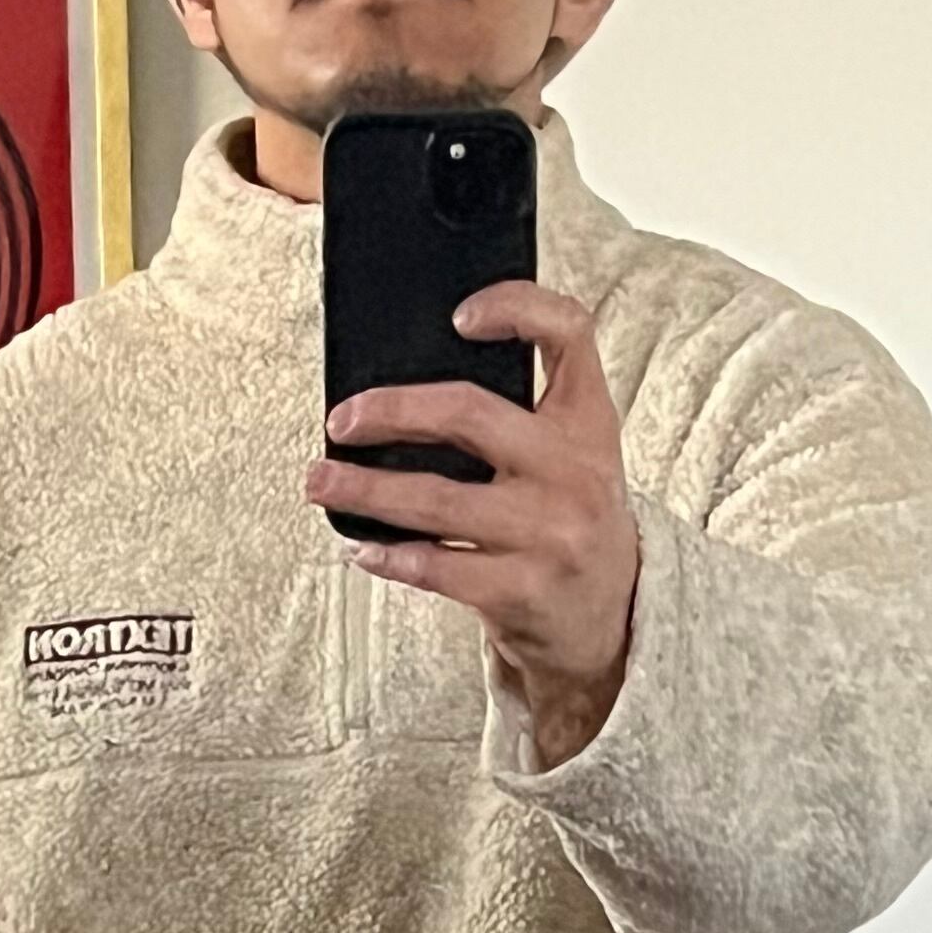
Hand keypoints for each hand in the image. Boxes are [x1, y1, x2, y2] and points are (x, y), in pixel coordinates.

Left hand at [307, 284, 641, 770]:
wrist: (609, 625)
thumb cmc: (572, 526)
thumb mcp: (576, 457)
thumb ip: (525, 416)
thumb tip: (412, 398)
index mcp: (588, 421)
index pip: (568, 333)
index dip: (515, 306)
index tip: (459, 317)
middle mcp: (573, 470)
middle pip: (468, 414)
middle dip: (390, 411)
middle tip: (343, 420)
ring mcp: (549, 533)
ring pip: (437, 497)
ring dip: (366, 488)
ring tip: (322, 481)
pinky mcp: (522, 589)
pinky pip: (437, 566)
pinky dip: (391, 557)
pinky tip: (363, 548)